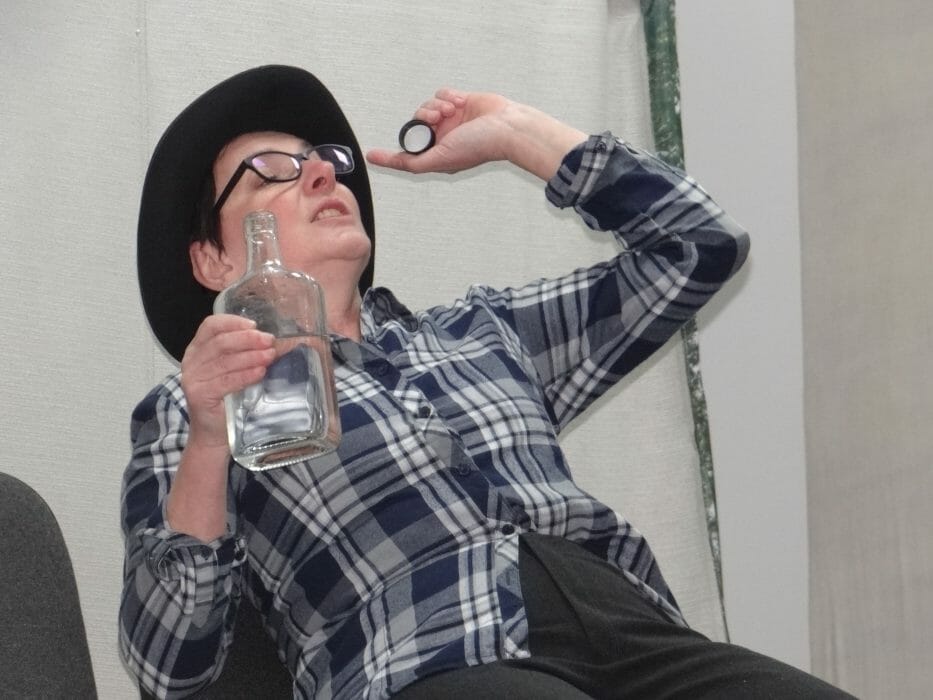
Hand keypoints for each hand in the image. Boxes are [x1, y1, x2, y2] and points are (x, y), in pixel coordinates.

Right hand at [180, 314, 275, 449]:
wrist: (215, 433)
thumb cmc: (228, 398)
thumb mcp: (235, 369)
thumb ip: (246, 352)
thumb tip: (275, 340)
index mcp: (198, 349)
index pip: (211, 325)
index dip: (234, 322)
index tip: (255, 325)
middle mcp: (191, 361)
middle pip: (221, 341)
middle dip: (248, 339)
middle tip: (269, 341)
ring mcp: (193, 378)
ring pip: (225, 360)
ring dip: (251, 356)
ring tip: (270, 356)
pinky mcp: (199, 395)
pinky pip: (226, 380)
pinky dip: (245, 375)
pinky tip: (260, 372)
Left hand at [366, 88, 513, 174]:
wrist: (506, 127)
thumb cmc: (479, 146)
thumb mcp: (439, 159)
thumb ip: (410, 162)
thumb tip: (381, 160)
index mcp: (438, 155)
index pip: (408, 152)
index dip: (394, 151)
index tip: (372, 154)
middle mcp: (443, 138)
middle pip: (415, 123)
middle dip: (423, 118)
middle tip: (435, 119)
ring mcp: (452, 120)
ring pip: (427, 106)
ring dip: (436, 106)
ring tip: (451, 110)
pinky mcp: (460, 103)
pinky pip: (441, 94)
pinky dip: (447, 96)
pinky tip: (460, 102)